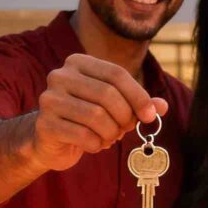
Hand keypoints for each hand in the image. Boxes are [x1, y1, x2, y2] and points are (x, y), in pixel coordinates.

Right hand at [31, 54, 168, 171]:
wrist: (50, 140)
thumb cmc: (86, 118)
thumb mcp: (114, 106)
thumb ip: (138, 103)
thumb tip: (162, 107)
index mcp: (78, 63)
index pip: (116, 74)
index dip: (138, 95)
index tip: (150, 116)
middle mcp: (60, 76)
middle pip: (108, 95)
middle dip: (124, 117)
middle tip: (126, 129)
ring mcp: (50, 99)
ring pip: (97, 116)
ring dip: (111, 133)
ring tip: (109, 137)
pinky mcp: (45, 124)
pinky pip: (84, 136)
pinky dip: (96, 144)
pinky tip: (94, 145)